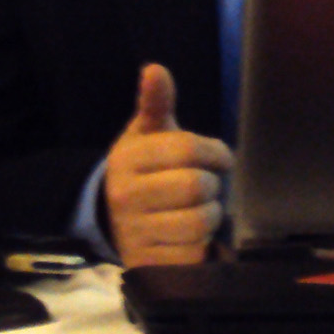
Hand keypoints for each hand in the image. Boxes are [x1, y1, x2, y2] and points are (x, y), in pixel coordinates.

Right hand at [104, 63, 233, 266]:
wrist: (112, 217)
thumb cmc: (143, 169)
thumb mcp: (147, 134)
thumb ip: (156, 103)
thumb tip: (155, 69)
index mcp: (128, 158)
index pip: (188, 149)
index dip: (216, 152)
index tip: (221, 157)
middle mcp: (126, 196)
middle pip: (196, 187)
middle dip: (213, 185)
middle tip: (208, 185)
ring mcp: (135, 233)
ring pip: (200, 222)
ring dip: (211, 215)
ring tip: (200, 209)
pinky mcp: (148, 264)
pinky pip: (194, 254)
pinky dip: (203, 245)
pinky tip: (191, 234)